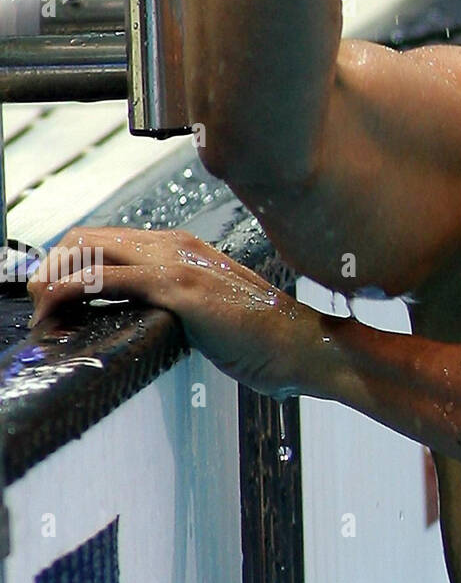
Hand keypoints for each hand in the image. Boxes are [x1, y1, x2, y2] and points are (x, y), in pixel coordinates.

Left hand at [27, 226, 325, 399]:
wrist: (298, 345)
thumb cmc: (259, 336)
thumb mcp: (204, 311)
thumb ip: (171, 302)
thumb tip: (133, 317)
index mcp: (182, 248)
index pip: (103, 240)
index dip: (69, 266)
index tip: (54, 305)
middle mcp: (176, 245)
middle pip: (85, 237)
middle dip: (50, 271)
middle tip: (41, 313)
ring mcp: (176, 263)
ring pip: (87, 251)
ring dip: (51, 282)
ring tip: (44, 321)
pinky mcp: (178, 288)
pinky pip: (105, 278)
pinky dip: (68, 292)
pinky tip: (57, 315)